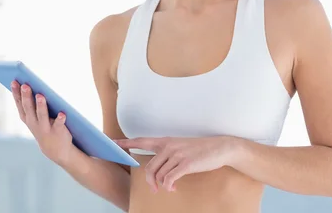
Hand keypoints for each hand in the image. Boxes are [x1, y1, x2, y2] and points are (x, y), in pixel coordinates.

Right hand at [10, 80, 80, 165]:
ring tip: (41, 95)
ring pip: (42, 115)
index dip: (16, 92)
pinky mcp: (58, 132)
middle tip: (25, 85)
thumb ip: (30, 102)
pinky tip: (62, 113)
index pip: (20, 103)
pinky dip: (60, 119)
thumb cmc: (44, 126)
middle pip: (29, 107)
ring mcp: (45, 128)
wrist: (56, 150)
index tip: (14, 81)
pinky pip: (59, 124)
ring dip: (41, 106)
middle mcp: (33, 123)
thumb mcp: (34, 116)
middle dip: (27, 96)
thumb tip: (26, 84)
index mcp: (27, 117)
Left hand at [114, 136, 237, 191]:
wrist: (220, 148)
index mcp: (166, 141)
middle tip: (154, 189)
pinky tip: (173, 188)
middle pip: (149, 167)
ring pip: (158, 175)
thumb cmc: (200, 150)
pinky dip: (169, 186)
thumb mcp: (180, 147)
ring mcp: (177, 154)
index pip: (141, 140)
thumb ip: (167, 154)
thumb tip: (157, 169)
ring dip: (161, 185)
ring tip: (168, 188)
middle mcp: (169, 146)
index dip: (125, 143)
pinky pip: (169, 178)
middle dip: (149, 181)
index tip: (111, 144)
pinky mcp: (185, 163)